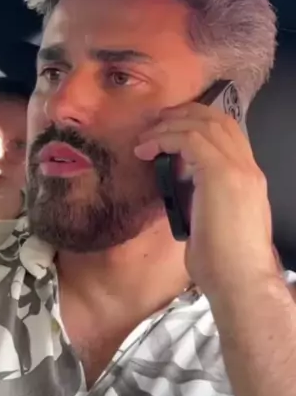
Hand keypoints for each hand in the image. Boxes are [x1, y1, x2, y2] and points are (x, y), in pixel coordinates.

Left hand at [134, 101, 279, 298]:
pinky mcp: (221, 174)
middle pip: (218, 119)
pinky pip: (189, 140)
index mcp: (249, 178)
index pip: (228, 134)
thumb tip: (179, 191)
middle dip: (183, 114)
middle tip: (155, 122)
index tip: (170, 130)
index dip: (198, 124)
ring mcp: (238, 169)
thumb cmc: (224, 265)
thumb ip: (203, 199)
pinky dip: (164, 139)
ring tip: (145, 138)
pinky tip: (146, 150)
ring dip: (169, 126)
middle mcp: (248, 168)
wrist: (241, 282)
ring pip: (203, 124)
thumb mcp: (213, 222)